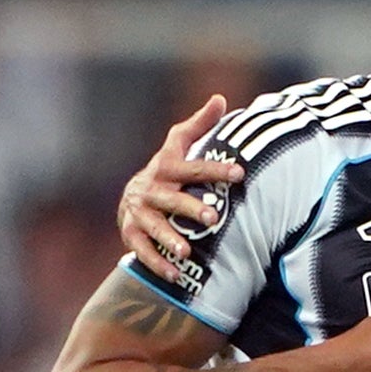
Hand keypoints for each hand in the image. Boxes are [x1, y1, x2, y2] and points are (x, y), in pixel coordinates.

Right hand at [119, 95, 245, 290]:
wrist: (130, 199)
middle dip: (191, 207)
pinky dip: (157, 263)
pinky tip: (176, 274)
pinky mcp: (131, 233)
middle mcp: (150, 189)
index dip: (215, 169)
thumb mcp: (177, 146)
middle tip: (215, 215)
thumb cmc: (166, 172)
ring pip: (153, 226)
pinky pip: (142, 250)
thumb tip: (220, 97)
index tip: (240, 173)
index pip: (192, 167)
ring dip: (169, 238)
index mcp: (165, 168)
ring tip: (187, 250)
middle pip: (171, 199)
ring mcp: (139, 213)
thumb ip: (199, 125)